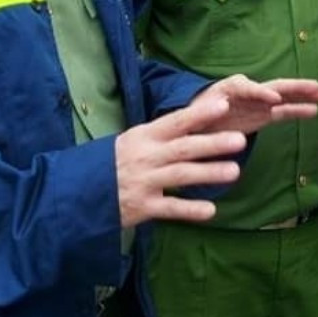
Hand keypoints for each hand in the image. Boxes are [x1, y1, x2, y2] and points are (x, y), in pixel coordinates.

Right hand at [115, 93, 248, 227]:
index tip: (224, 105)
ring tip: (235, 171)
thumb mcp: (132, 141)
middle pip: (184, 148)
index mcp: (144, 137)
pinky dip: (190, 210)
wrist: (77, 192)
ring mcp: (144, 182)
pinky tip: (211, 211)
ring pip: (181, 176)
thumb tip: (198, 119)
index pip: (176, 121)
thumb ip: (162, 135)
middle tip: (240, 140)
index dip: (200, 113)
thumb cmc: (113, 162)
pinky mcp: (142, 207)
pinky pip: (170, 209)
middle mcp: (146, 157)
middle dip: (213, 144)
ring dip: (208, 173)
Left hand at [194, 75, 317, 133]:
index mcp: (229, 88)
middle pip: (273, 85)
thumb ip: (207, 112)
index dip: (261, 92)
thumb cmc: (194, 116)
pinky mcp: (263, 115)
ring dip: (303, 95)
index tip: (274, 98)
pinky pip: (284, 111)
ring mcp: (258, 102)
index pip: (247, 88)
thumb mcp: (195, 114)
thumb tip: (222, 108)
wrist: (195, 124)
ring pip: (284, 96)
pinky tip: (314, 110)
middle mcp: (248, 91)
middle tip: (314, 86)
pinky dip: (298, 110)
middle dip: (293, 86)